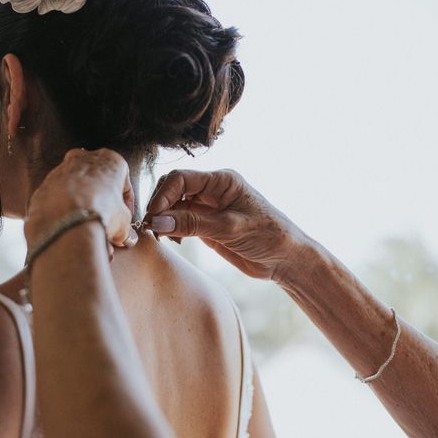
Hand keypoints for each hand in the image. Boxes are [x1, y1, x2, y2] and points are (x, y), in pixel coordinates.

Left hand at [25, 148, 138, 254]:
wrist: (66, 222)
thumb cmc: (100, 212)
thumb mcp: (124, 222)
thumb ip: (126, 227)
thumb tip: (126, 237)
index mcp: (109, 160)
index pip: (123, 182)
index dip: (126, 204)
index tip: (124, 219)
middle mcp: (83, 159)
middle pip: (97, 183)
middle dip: (102, 203)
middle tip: (106, 224)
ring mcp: (59, 172)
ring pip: (75, 191)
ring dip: (82, 208)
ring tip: (87, 230)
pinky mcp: (43, 187)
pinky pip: (57, 200)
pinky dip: (64, 213)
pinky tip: (70, 229)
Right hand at [145, 169, 308, 280]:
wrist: (285, 259)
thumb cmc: (267, 236)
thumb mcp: (229, 229)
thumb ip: (193, 224)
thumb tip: (157, 221)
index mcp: (221, 181)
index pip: (181, 178)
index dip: (163, 195)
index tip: (153, 216)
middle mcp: (212, 190)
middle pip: (173, 189)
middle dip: (159, 206)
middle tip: (151, 228)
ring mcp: (208, 208)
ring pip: (174, 206)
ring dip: (163, 219)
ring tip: (160, 237)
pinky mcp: (206, 225)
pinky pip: (180, 222)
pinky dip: (171, 229)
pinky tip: (172, 241)